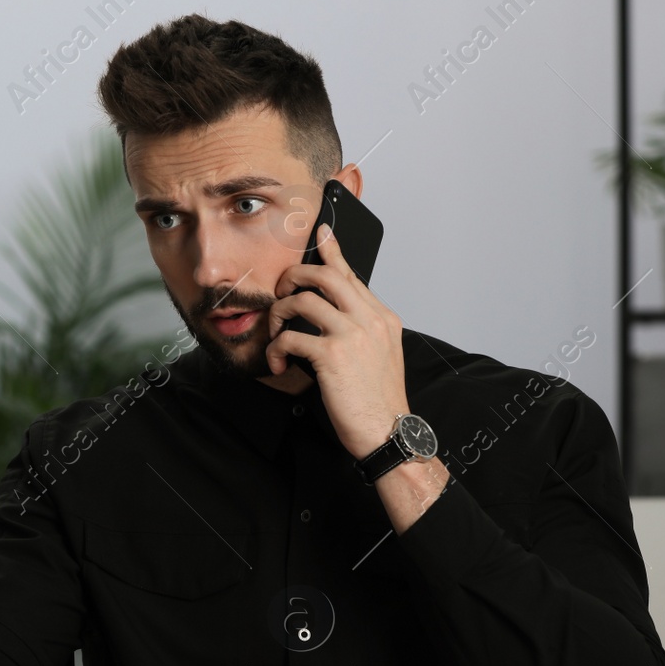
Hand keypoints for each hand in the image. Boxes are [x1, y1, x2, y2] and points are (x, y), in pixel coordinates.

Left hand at [265, 223, 408, 459]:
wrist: (389, 433)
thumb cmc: (379, 401)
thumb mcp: (381, 355)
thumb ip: (363, 330)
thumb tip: (336, 315)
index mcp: (382, 318)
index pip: (351, 275)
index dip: (332, 251)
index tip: (320, 233)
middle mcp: (370, 320)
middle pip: (325, 276)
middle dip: (294, 277)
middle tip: (280, 291)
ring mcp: (352, 335)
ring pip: (302, 301)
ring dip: (279, 316)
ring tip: (276, 336)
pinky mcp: (332, 355)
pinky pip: (289, 338)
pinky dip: (275, 350)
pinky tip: (278, 364)